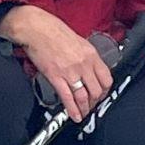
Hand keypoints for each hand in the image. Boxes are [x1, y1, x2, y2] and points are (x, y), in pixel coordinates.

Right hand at [0, 4, 112, 122]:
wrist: (37, 29)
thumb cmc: (55, 32)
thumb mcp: (79, 41)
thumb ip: (87, 57)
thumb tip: (90, 69)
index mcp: (91, 54)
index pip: (106, 78)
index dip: (105, 91)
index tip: (102, 95)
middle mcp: (84, 64)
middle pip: (97, 90)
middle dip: (95, 102)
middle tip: (92, 107)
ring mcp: (70, 72)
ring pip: (84, 97)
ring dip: (85, 109)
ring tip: (83, 114)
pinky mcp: (56, 77)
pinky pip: (68, 97)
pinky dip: (72, 110)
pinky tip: (75, 116)